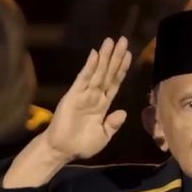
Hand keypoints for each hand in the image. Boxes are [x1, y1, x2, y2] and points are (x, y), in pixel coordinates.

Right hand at [44, 36, 131, 160]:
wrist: (62, 151)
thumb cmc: (82, 144)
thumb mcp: (103, 136)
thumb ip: (113, 124)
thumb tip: (123, 112)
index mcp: (103, 105)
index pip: (115, 83)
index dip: (121, 69)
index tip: (129, 54)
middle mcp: (95, 96)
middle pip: (108, 73)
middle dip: (115, 57)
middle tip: (123, 39)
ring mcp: (84, 94)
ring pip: (97, 73)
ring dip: (104, 57)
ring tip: (111, 41)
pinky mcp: (73, 96)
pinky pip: (83, 79)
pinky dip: (89, 67)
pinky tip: (95, 55)